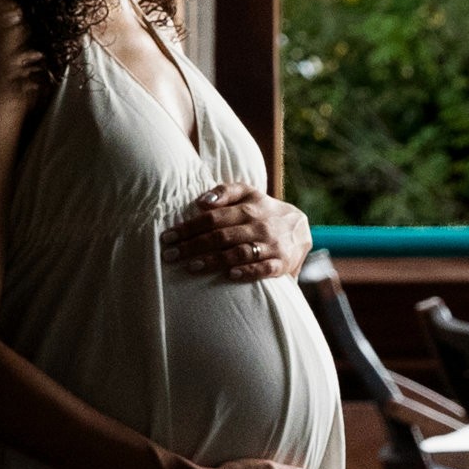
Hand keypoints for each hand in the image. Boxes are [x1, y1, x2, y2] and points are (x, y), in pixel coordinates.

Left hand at [162, 184, 312, 282]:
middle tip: (170, 254)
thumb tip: (201, 201)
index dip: (188, 227)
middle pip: (221, 236)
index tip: (167, 237)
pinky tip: (230, 276)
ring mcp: (271, 246)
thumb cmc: (264, 211)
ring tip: (191, 266)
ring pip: (239, 253)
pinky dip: (247, 271)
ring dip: (213, 260)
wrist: (300, 228)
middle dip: (193, 246)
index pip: (213, 218)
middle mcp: (259, 226)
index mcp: (248, 209)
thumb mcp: (249, 193)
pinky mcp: (281, 264)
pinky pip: (264, 269)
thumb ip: (225, 191)